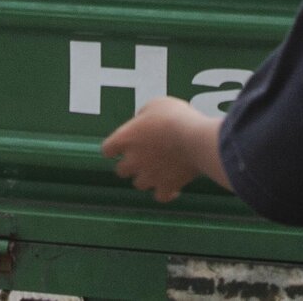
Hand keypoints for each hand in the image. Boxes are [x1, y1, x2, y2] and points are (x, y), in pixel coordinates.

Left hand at [102, 97, 221, 202]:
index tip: (121, 146)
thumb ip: (143, 116)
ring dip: (147, 178)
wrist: (194, 138)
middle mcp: (133, 160)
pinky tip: (174, 188)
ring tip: (160, 170)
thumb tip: (142, 122)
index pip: (107, 150)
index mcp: (125, 138)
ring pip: (139, 184)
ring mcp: (149, 176)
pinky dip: (166, 193)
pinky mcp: (166, 187)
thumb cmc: (174, 116)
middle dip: (131, 165)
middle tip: (145, 157)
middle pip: (121, 170)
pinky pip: (161, 196)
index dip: (114, 149)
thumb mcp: (155, 105)